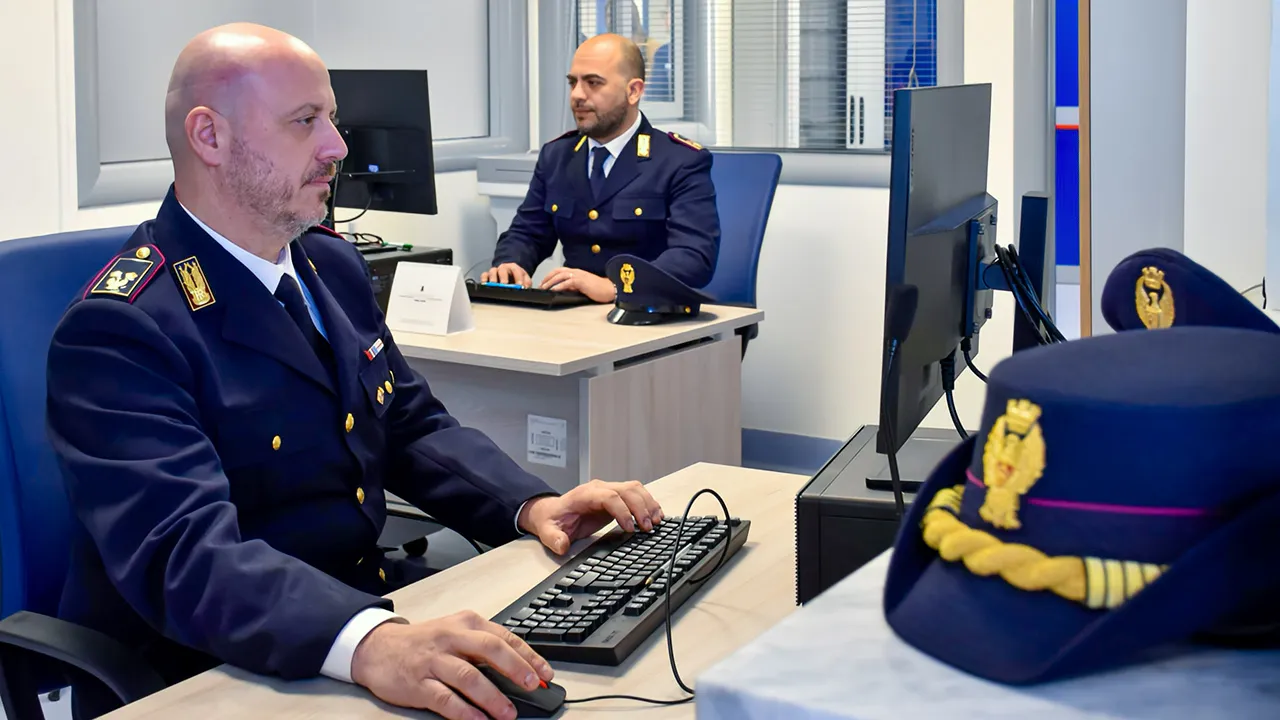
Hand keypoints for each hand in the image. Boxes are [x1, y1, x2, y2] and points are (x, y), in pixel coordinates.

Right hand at [350, 610, 554, 719]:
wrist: (378, 648)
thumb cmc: (423, 642)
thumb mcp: (455, 632)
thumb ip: (483, 647)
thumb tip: (519, 670)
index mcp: (466, 623)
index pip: (504, 637)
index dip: (528, 656)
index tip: (545, 674)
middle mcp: (451, 638)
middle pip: (490, 650)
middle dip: (516, 669)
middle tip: (533, 686)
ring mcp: (434, 660)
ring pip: (469, 676)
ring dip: (493, 697)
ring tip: (509, 713)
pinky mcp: (418, 682)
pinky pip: (445, 698)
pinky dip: (465, 711)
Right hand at [479, 263, 530, 286]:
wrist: (510, 275)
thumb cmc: (517, 278)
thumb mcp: (525, 279)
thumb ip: (527, 283)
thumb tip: (526, 288)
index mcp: (513, 267)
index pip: (516, 270)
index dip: (518, 277)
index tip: (520, 285)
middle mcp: (503, 268)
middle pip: (503, 270)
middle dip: (504, 277)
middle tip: (505, 285)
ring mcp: (495, 271)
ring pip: (492, 271)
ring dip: (493, 278)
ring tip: (494, 285)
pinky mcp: (487, 276)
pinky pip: (484, 275)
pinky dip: (484, 279)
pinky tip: (485, 284)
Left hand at [518, 479, 663, 554]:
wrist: (552, 511)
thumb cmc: (552, 520)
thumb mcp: (547, 531)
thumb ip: (554, 538)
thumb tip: (562, 545)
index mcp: (584, 495)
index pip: (609, 496)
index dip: (622, 511)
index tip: (630, 529)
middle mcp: (599, 488)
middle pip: (627, 490)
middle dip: (641, 508)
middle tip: (648, 527)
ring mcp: (609, 490)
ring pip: (635, 489)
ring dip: (648, 504)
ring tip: (656, 522)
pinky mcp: (616, 497)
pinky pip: (636, 494)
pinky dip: (648, 503)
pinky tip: (656, 516)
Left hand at [539, 267, 616, 302]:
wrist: (609, 289)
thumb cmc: (598, 289)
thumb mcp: (582, 287)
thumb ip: (573, 287)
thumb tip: (563, 290)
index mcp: (576, 272)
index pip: (560, 271)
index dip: (550, 275)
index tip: (544, 282)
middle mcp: (576, 272)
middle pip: (557, 271)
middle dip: (547, 278)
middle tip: (540, 285)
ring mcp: (579, 275)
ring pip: (560, 276)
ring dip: (550, 282)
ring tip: (544, 288)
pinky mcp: (581, 281)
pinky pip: (567, 282)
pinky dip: (559, 286)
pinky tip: (554, 290)